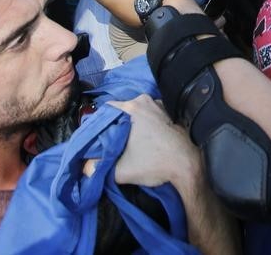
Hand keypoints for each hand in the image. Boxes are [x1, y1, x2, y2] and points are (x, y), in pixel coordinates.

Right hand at [111, 95, 243, 254]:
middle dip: (113, 125)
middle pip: (120, 111)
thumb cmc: (155, 164)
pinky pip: (148, 115)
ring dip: (129, 125)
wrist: (187, 165)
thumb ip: (96, 167)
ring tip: (124, 142)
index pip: (105, 111)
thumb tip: (83, 167)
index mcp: (131, 108)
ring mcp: (159, 105)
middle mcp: (145, 100)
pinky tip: (141, 139)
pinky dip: (143, 125)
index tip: (96, 138)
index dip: (98, 125)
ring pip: (135, 113)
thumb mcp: (119, 170)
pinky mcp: (170, 113)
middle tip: (108, 142)